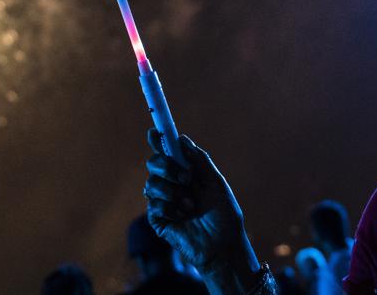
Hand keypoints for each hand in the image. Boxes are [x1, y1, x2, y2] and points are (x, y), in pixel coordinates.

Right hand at [143, 129, 259, 287]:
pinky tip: (182, 218)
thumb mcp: (215, 183)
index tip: (155, 131)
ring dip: (173, 192)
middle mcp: (172, 184)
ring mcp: (164, 201)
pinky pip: (154, 205)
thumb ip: (199, 160)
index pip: (167, 152)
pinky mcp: (158, 219)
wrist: (223, 246)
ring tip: (190, 206)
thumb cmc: (224, 215)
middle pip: (154, 163)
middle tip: (187, 178)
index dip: (158, 139)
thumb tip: (181, 139)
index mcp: (186, 173)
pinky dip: (170, 208)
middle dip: (167, 167)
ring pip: (152, 184)